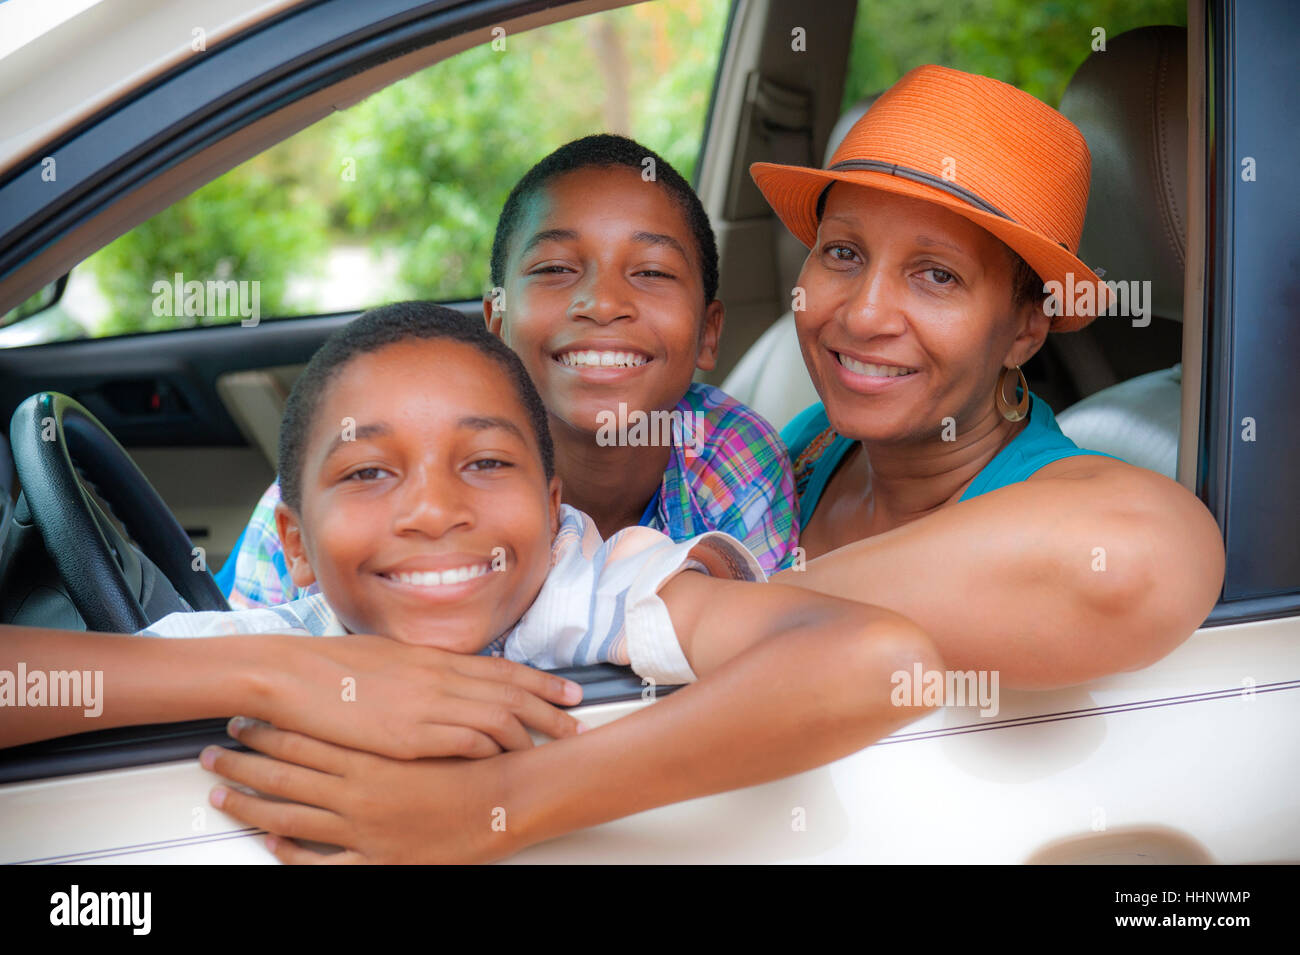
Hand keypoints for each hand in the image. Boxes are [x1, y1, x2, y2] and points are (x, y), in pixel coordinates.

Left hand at [202, 718, 516, 863]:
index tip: (238, 722)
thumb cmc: (471, 760)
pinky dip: (293, 855)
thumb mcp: (431, 718)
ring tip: (220, 792)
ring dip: (251, 805)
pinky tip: (272, 845)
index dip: (265, 731)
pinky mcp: (376, 859)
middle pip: (284, 776)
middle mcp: (356, 791)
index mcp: (367, 754)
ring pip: (290, 817)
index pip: (301, 739)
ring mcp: (361, 827)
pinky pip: (323, 863)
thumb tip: (364, 689)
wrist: (502, 800)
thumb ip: (396, 706)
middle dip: (241, 764)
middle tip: (209, 755)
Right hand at [253, 633, 583, 759]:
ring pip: (496, 717)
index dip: (541, 681)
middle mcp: (438, 678)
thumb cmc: (335, 669)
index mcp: (434, 659)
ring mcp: (425, 705)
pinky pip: (464, 740)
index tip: (569, 691)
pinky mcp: (407, 735)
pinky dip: (490, 750)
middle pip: (511, 692)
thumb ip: (426, 671)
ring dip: (528, 734)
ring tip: (550, 748)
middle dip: (550, 709)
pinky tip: (503, 759)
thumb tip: (452, 679)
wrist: (293, 675)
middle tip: (578, 722)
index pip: (502, 669)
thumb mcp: (391, 661)